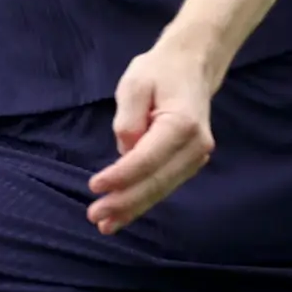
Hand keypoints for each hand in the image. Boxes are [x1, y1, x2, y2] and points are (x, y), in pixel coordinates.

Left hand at [89, 35, 220, 233]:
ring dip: (132, 208)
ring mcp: (196, 157)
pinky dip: (143, 201)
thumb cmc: (160, 72)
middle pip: (156, 182)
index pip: (147, 158)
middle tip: (96, 216)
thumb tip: (125, 151)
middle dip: (124, 202)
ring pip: (161, 190)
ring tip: (105, 224)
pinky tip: (123, 214)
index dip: (120, 176)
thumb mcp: (136, 83)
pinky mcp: (190, 163)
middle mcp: (196, 146)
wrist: (192, 66)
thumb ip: (128, 118)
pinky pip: (163, 186)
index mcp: (183, 124)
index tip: (94, 187)